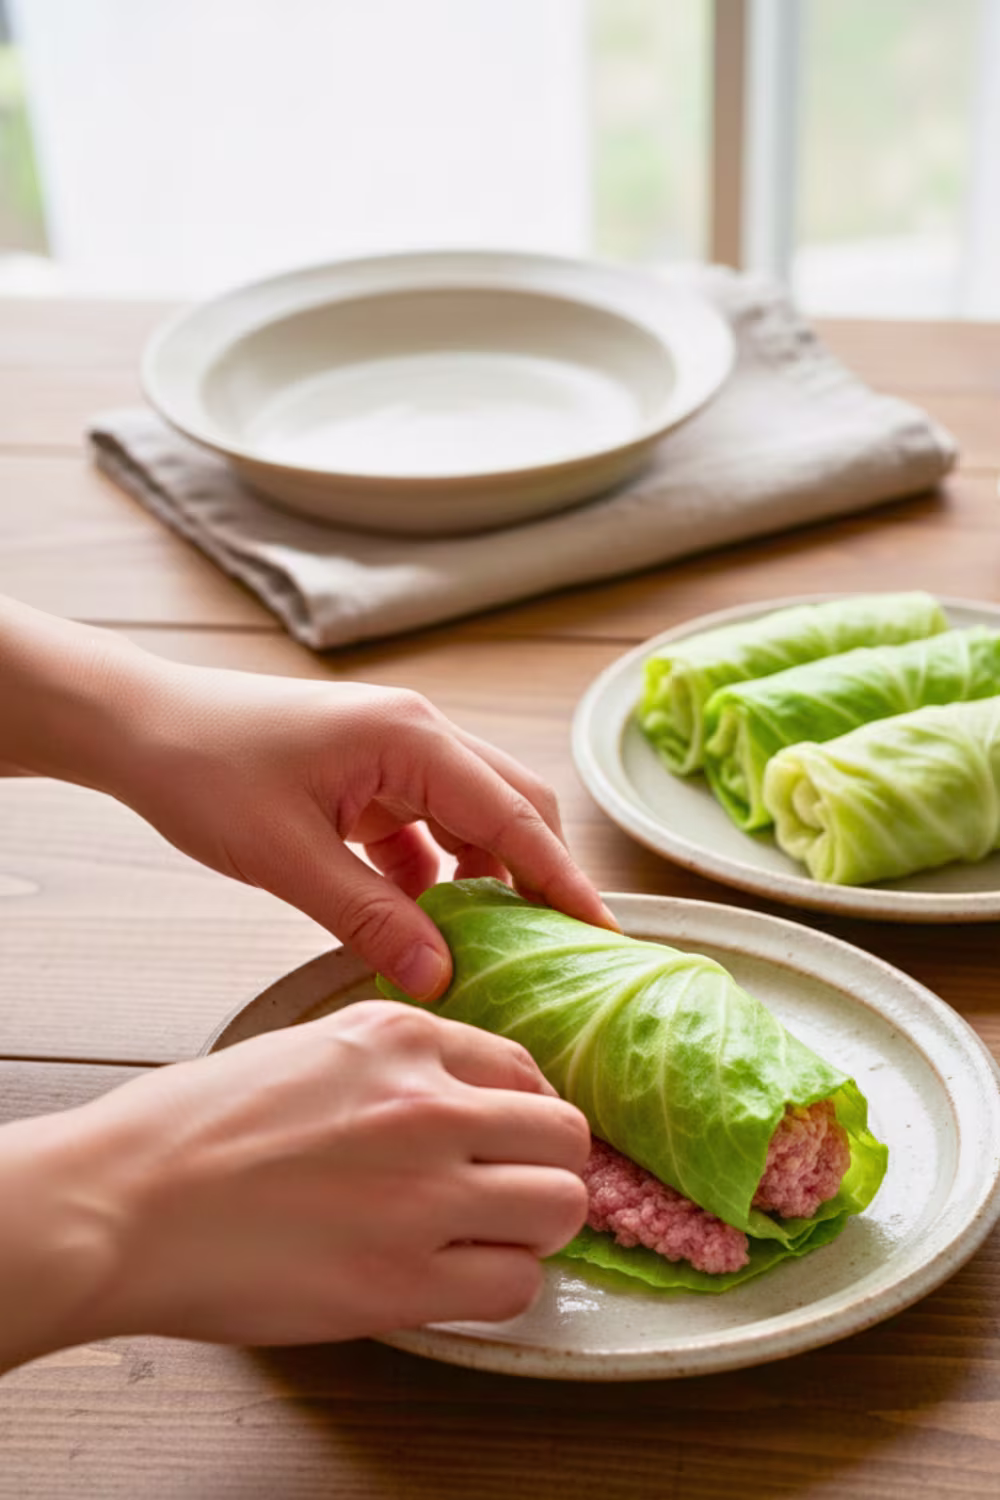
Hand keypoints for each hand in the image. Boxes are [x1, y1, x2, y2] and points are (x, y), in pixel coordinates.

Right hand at [1, 1002, 589, 1365]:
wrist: (123, 1201)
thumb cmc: (195, 1129)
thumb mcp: (309, 1051)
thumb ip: (396, 1065)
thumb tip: (461, 1098)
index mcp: (400, 1037)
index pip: (524, 1070)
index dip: (524, 1115)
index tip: (508, 1143)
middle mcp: (427, 1104)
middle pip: (566, 1136)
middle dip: (549, 1169)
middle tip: (513, 1194)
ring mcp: (422, 1194)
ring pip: (561, 1209)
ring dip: (535, 1230)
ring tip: (489, 1240)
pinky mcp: (402, 1282)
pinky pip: (515, 1286)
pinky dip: (498, 1287)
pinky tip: (454, 1280)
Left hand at [100, 655, 612, 997]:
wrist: (140, 728)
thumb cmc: (203, 771)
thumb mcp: (287, 857)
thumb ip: (369, 917)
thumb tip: (442, 975)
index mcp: (411, 738)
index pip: (515, 816)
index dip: (562, 880)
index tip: (602, 934)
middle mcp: (418, 734)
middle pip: (512, 807)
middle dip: (538, 875)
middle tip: (558, 948)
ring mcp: (395, 752)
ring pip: (473, 817)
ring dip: (484, 876)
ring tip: (489, 944)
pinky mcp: (370, 775)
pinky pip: (427, 827)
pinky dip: (435, 873)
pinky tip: (419, 917)